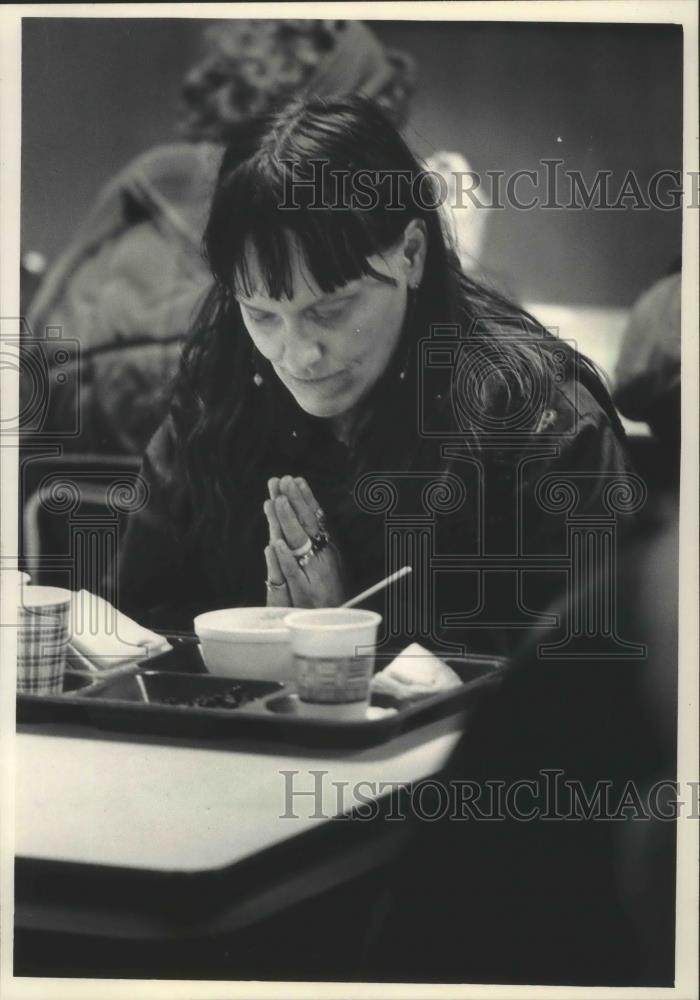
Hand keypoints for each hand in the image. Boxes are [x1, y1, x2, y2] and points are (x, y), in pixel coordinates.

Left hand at [263, 475, 345, 607]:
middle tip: (284, 480)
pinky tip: (276, 544)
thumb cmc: (328, 596)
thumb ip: (315, 545)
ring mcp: (313, 577)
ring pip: (299, 545)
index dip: (305, 499)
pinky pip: (293, 575)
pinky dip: (286, 559)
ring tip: (278, 501)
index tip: (295, 479)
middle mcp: (322, 560)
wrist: (333, 627)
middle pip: (307, 526)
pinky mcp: (304, 597)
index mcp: (327, 551)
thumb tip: (302, 517)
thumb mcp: (325, 567)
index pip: (316, 520)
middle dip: (295, 502)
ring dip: (289, 522)